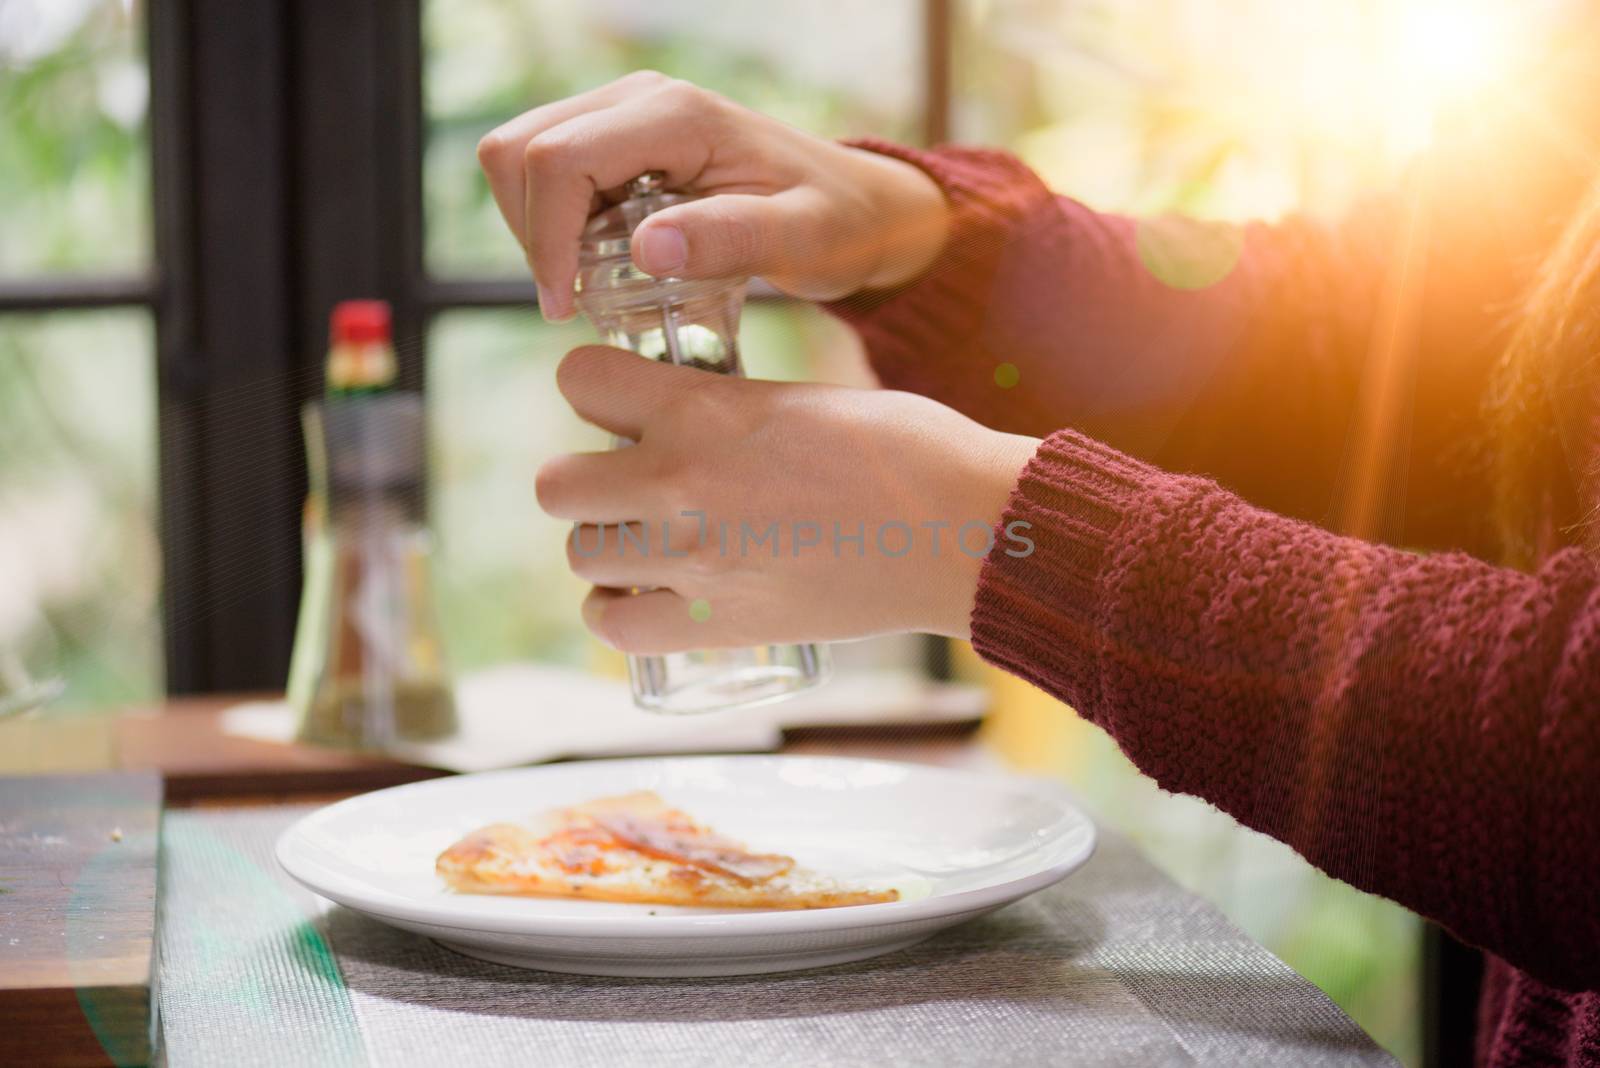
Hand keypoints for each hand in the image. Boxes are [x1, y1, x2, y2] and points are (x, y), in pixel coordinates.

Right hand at [476, 71, 950, 319]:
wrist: (854, 207)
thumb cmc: (836, 223)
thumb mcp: (800, 239)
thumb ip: (730, 240)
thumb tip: (647, 250)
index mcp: (676, 116)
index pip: (560, 160)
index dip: (545, 239)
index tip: (565, 307)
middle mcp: (637, 100)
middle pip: (519, 150)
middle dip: (531, 232)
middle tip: (575, 298)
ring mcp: (622, 116)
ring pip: (520, 158)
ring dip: (536, 228)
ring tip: (590, 283)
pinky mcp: (616, 142)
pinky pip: (546, 175)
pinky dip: (552, 224)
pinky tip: (601, 262)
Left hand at [536, 347, 1039, 652]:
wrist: (964, 530)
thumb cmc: (904, 450)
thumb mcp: (799, 398)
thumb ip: (725, 409)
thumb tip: (680, 421)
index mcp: (702, 410)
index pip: (579, 380)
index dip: (595, 388)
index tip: (620, 403)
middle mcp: (679, 484)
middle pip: (556, 486)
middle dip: (589, 481)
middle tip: (634, 484)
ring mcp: (693, 562)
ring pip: (581, 556)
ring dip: (609, 548)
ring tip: (652, 544)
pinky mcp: (718, 625)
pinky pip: (614, 628)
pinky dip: (622, 613)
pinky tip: (652, 597)